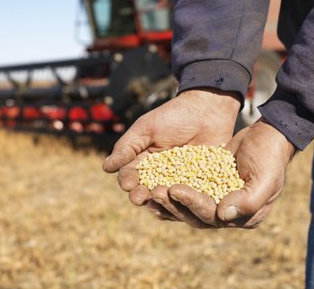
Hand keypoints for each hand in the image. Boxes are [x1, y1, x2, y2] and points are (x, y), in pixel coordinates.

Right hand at [103, 88, 240, 209]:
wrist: (208, 109)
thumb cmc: (174, 116)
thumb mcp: (146, 128)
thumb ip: (127, 147)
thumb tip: (106, 168)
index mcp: (144, 162)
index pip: (130, 175)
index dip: (128, 181)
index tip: (128, 183)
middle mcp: (160, 175)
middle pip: (147, 190)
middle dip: (142, 195)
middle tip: (140, 197)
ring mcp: (180, 181)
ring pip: (168, 199)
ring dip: (162, 202)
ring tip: (159, 200)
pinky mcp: (201, 185)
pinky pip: (192, 198)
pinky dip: (187, 203)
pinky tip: (183, 204)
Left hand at [147, 118, 295, 227]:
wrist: (267, 136)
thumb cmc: (270, 157)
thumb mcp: (265, 178)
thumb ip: (248, 200)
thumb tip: (222, 214)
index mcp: (244, 215)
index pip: (213, 216)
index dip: (192, 204)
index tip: (175, 189)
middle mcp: (228, 211)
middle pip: (196, 215)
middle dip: (175, 204)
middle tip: (155, 191)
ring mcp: (217, 198)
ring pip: (188, 204)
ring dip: (169, 199)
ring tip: (150, 189)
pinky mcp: (208, 183)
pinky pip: (188, 188)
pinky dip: (173, 187)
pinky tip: (156, 182)